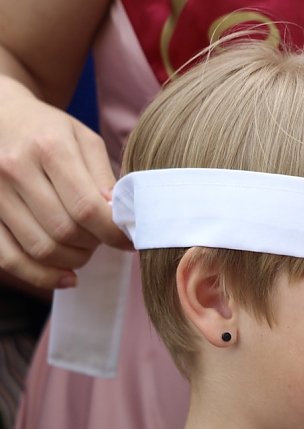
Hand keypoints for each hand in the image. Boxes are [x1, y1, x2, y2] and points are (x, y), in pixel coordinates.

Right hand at [0, 76, 131, 288]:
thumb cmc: (49, 131)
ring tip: (86, 248)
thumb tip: (121, 219)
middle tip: (104, 238)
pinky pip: (9, 259)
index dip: (114, 232)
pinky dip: (42, 276)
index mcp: (49, 148)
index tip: (130, 239)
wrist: (0, 116)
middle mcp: (15, 169)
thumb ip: (105, 178)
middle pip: (65, 231)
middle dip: (95, 244)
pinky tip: (66, 276)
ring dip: (74, 259)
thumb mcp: (84, 141)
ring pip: (41, 249)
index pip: (87, 208)